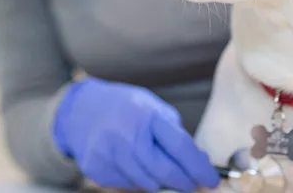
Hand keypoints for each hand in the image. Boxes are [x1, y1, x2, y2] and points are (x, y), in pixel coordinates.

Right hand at [52, 77, 220, 191]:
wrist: (80, 110)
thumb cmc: (125, 108)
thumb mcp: (152, 107)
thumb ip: (174, 133)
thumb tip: (198, 162)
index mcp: (145, 115)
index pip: (180, 146)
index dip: (199, 167)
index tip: (211, 179)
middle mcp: (125, 134)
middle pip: (164, 171)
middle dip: (184, 182)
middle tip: (192, 184)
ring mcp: (108, 153)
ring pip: (146, 182)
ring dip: (160, 181)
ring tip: (162, 170)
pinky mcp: (96, 168)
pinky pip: (127, 184)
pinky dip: (138, 179)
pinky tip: (133, 164)